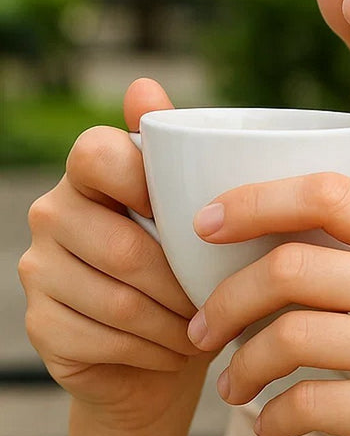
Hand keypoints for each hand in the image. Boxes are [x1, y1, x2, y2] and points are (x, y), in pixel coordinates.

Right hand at [18, 79, 212, 434]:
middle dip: (184, 282)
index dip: (146, 184)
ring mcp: (39, 269)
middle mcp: (53, 212)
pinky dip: (152, 350)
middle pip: (122, 246)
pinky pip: (101, 339)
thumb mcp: (201, 206)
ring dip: (175, 323)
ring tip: (208, 329)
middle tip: (224, 300)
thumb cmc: (194, 263)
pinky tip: (176, 351)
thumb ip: (180, 149)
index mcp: (90, 170)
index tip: (199, 219)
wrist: (167, 347)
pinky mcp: (40, 323)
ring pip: (117, 299)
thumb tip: (143, 84)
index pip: (98, 154)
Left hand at [189, 172, 349, 435]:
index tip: (206, 222)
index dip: (256, 199)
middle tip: (202, 327)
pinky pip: (308, 406)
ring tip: (233, 386)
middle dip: (225, 298)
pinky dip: (272, 421)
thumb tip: (283, 247)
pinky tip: (272, 428)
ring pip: (289, 336)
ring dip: (241, 365)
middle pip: (292, 266)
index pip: (332, 192)